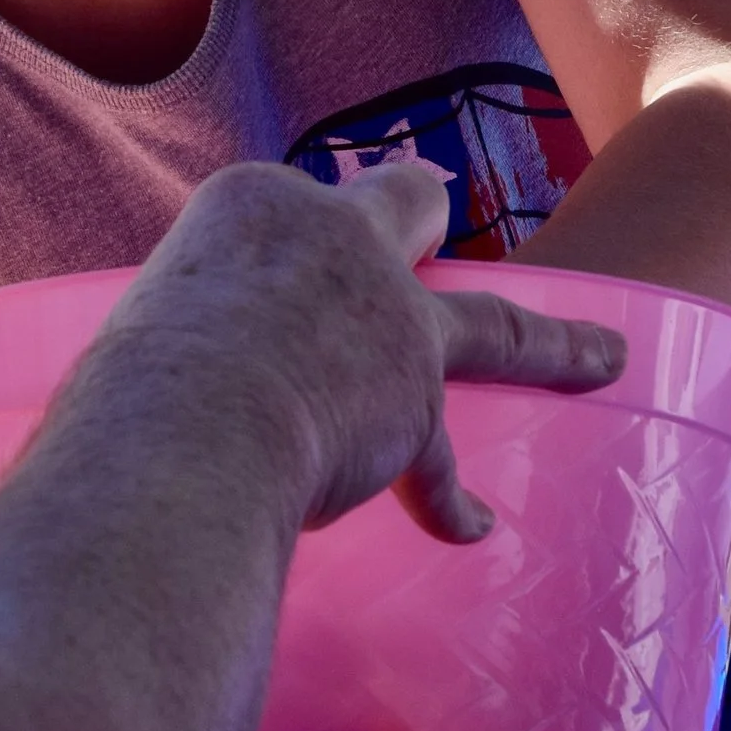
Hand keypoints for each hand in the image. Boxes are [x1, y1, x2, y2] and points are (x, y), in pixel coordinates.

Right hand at [92, 162, 624, 548]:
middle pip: (399, 203)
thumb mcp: (142, 333)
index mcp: (251, 205)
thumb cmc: (127, 388)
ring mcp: (390, 310)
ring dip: (553, 342)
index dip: (279, 255)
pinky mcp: (418, 394)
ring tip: (603, 352)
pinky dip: (450, 500)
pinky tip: (472, 527)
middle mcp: (333, 235)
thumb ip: (177, 348)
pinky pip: (442, 464)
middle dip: (417, 207)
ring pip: (493, 320)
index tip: (260, 290)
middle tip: (436, 203)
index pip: (281, 214)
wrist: (188, 427)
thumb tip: (152, 419)